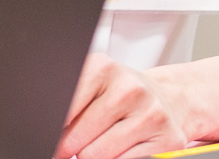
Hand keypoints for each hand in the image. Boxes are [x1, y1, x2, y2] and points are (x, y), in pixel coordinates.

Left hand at [57, 53, 192, 158]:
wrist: (169, 99)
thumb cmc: (122, 95)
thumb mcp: (92, 86)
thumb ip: (70, 105)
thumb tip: (52, 136)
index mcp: (103, 68)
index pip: (64, 108)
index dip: (53, 128)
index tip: (49, 136)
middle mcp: (129, 89)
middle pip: (77, 137)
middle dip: (69, 145)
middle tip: (71, 144)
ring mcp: (151, 114)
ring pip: (97, 154)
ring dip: (90, 155)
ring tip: (97, 143)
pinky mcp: (168, 139)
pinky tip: (118, 149)